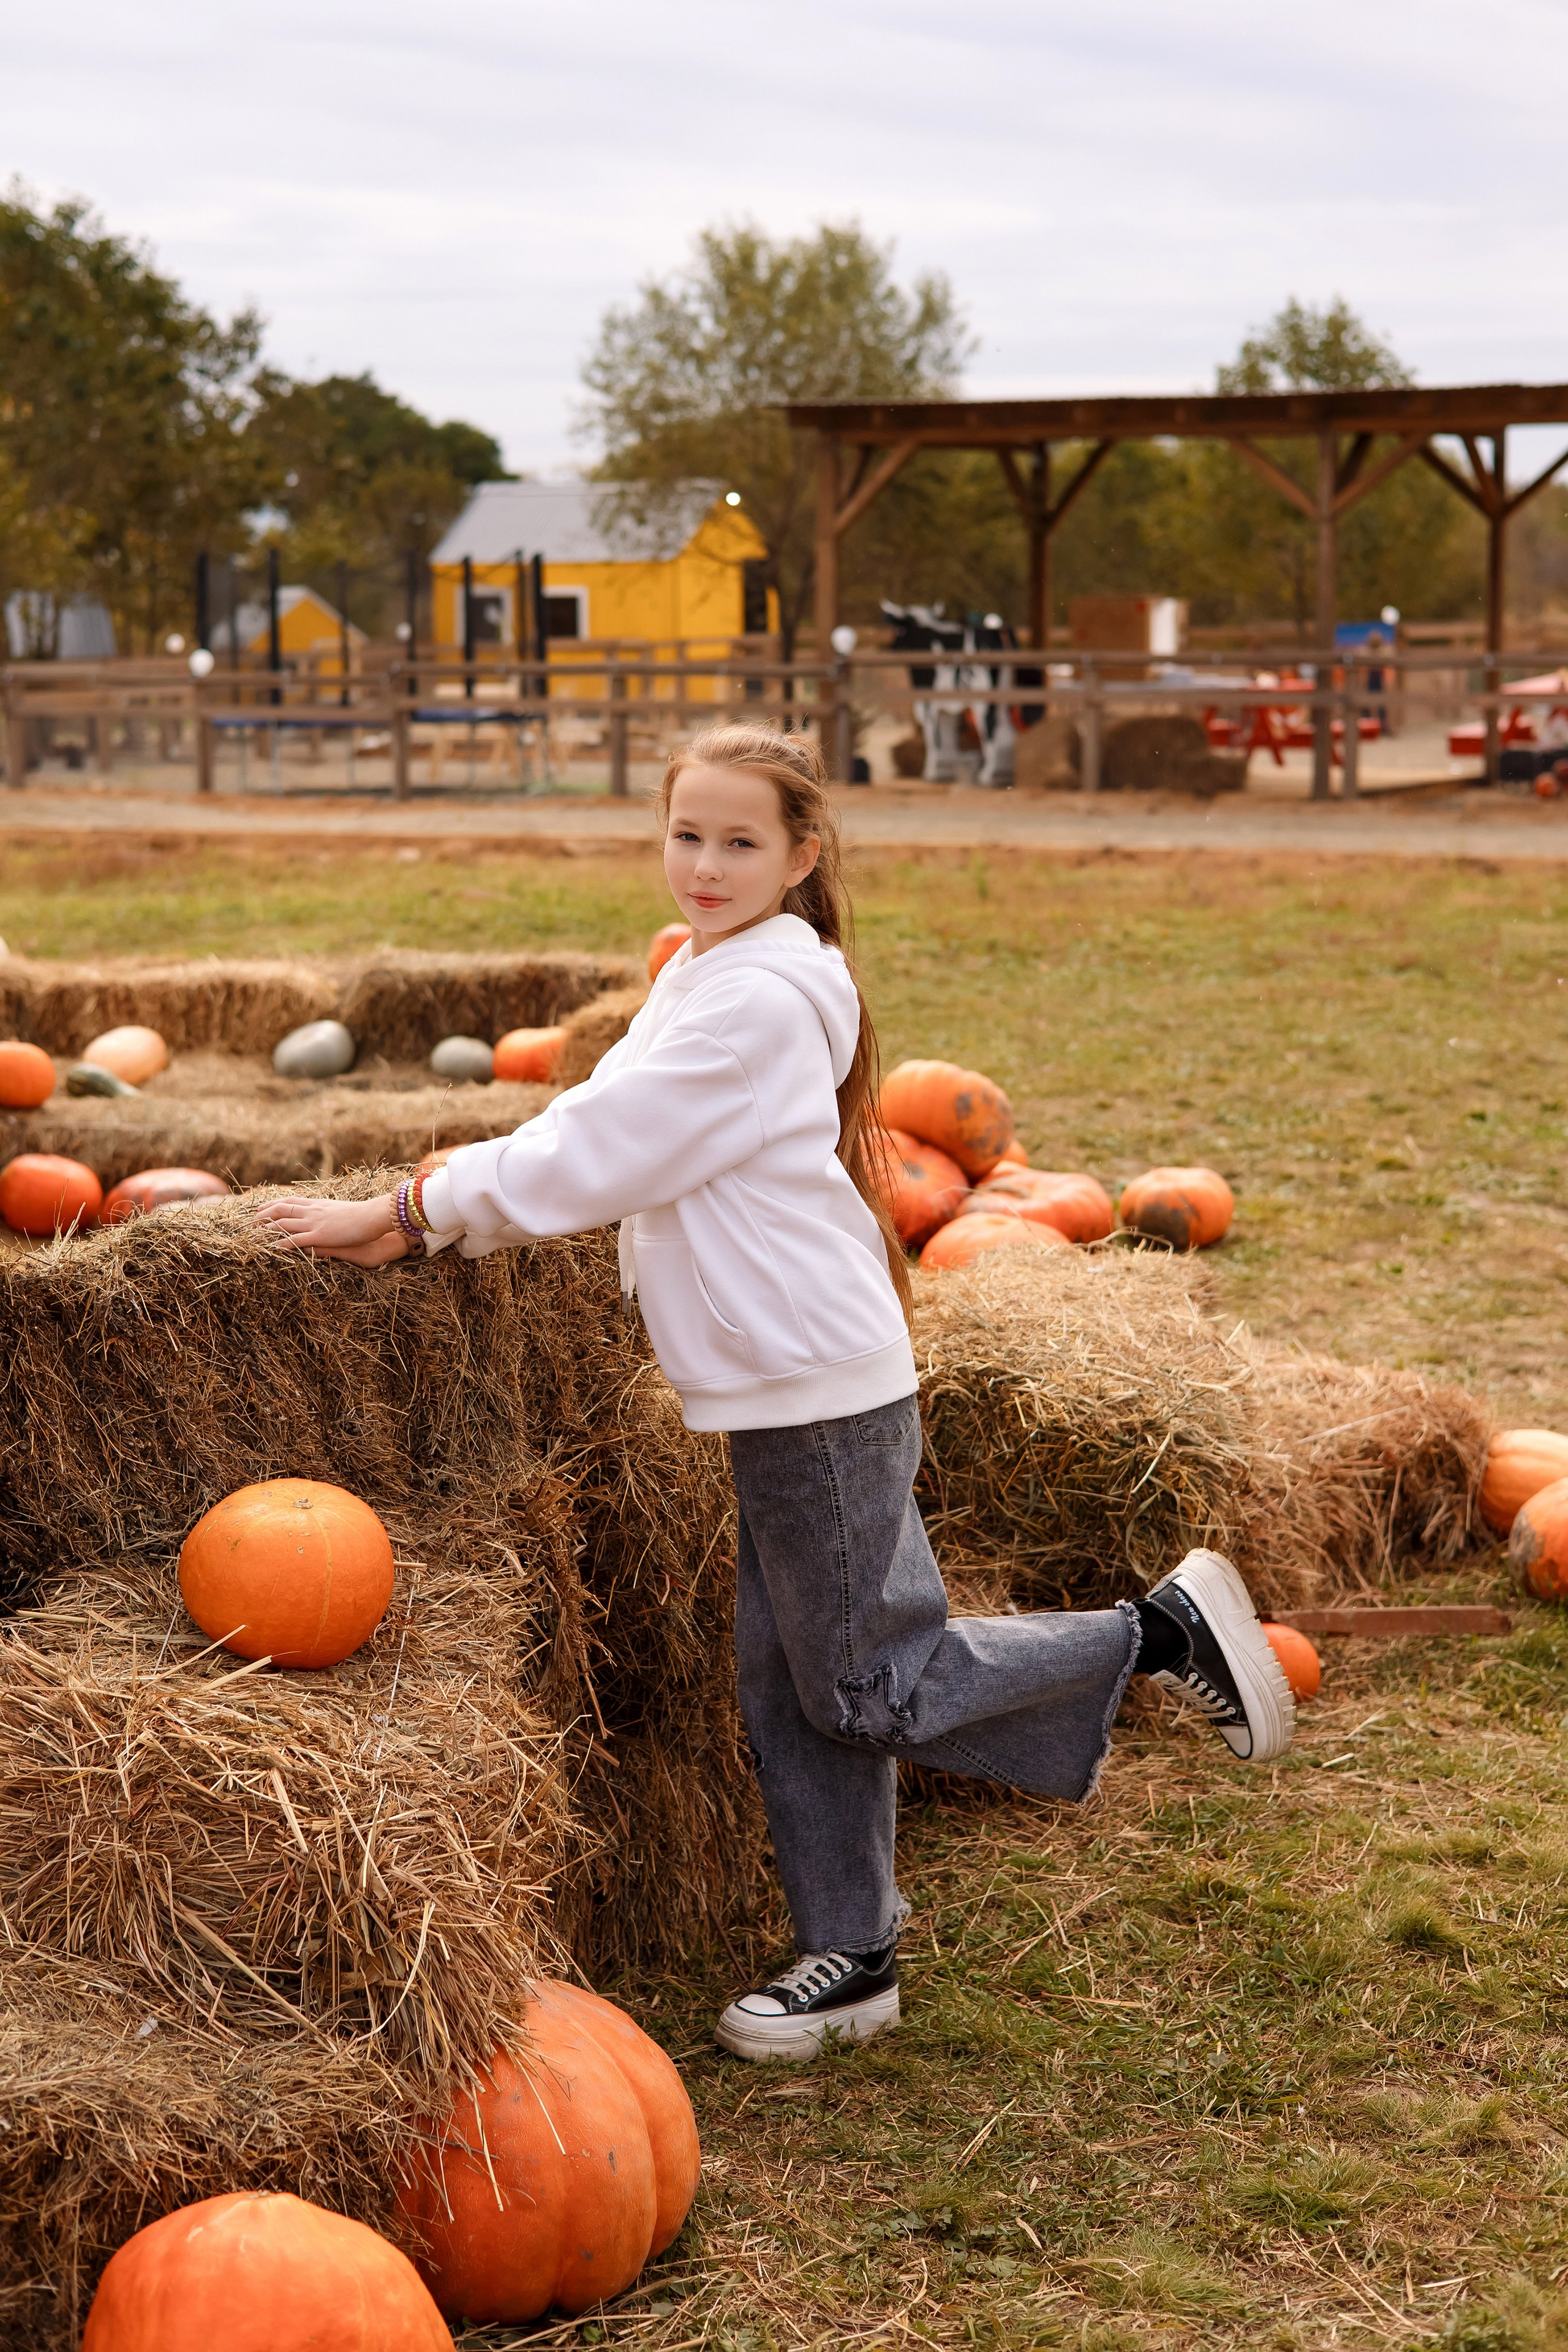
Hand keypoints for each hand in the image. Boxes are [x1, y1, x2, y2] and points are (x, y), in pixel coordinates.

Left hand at [254, 1191, 409, 1264]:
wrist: (373, 1215)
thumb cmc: (363, 1214)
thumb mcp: (342, 1210)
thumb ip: (329, 1212)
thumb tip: (324, 1215)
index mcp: (318, 1204)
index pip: (290, 1200)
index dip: (273, 1204)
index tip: (261, 1207)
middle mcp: (313, 1211)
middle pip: (281, 1209)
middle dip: (264, 1214)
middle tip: (251, 1221)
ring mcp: (315, 1223)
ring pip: (284, 1223)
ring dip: (268, 1228)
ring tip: (255, 1234)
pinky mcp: (320, 1236)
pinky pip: (296, 1239)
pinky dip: (283, 1242)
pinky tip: (274, 1247)